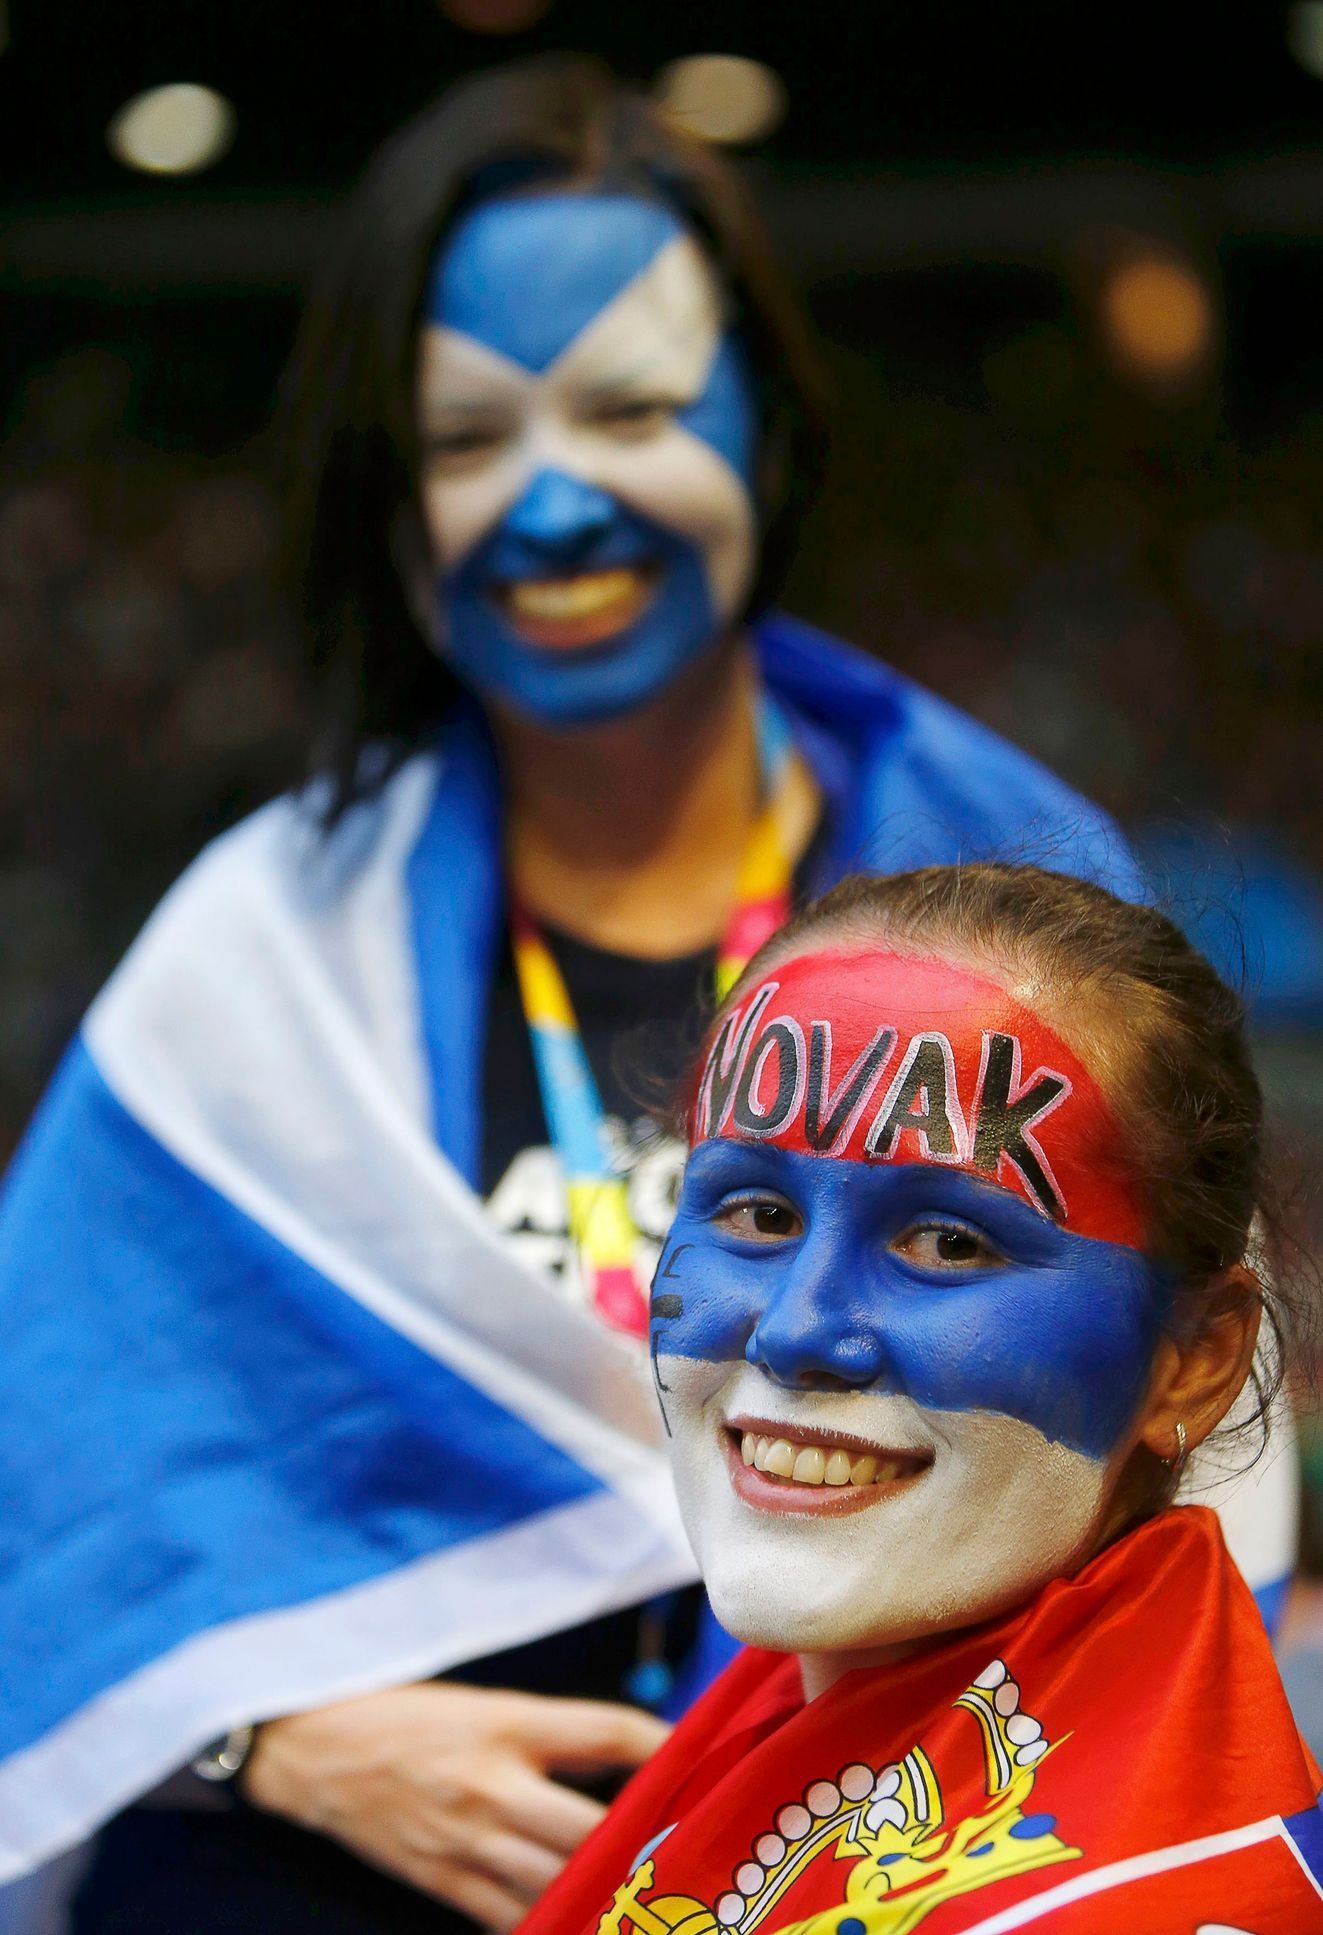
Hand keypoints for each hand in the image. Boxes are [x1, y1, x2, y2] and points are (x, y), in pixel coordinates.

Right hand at [243, 1681, 668, 1928]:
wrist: (316, 1750)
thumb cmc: (410, 1717)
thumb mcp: (486, 1703)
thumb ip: (552, 1732)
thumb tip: (627, 1754)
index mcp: (508, 1722)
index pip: (606, 1730)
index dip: (662, 1746)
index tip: (702, 1758)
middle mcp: (492, 1783)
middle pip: (589, 1825)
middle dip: (643, 1842)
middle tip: (695, 1850)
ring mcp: (466, 1840)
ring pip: (556, 1880)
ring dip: (605, 1892)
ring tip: (652, 1898)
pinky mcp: (443, 1881)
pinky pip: (510, 1916)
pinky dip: (549, 1919)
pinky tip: (585, 1920)